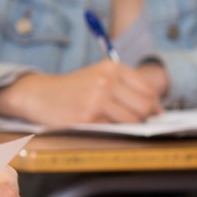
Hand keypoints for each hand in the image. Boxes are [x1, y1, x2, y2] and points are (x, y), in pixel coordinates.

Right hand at [0, 60, 167, 125]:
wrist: (40, 94)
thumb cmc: (74, 88)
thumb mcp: (99, 76)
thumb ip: (127, 87)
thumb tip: (157, 109)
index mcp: (112, 67)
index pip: (148, 90)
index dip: (154, 105)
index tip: (152, 113)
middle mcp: (107, 80)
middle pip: (144, 106)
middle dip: (144, 117)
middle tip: (133, 120)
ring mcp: (97, 98)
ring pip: (132, 120)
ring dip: (127, 125)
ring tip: (112, 120)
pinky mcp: (88, 117)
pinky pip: (114, 128)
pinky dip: (111, 129)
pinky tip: (98, 123)